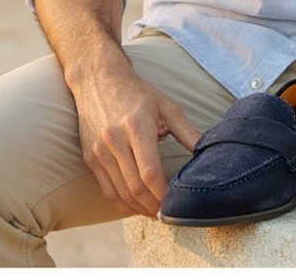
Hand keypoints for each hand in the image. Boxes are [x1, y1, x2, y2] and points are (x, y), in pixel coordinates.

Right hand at [71, 63, 200, 217]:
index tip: (175, 202)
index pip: (150, 172)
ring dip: (138, 209)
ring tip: (154, 213)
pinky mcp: (90, 158)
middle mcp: (115, 141)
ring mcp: (99, 152)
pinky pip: (106, 190)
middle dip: (153, 206)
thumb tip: (205, 150)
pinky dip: (121, 204)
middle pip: (134, 188)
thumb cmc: (138, 93)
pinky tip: (136, 206)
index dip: (163, 193)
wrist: (99, 81)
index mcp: (137, 127)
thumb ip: (186, 131)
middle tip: (168, 214)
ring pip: (119, 193)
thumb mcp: (167, 106)